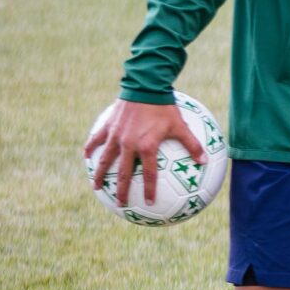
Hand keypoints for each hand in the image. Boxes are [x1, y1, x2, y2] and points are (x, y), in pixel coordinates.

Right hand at [84, 98, 203, 207]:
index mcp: (147, 147)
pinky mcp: (108, 126)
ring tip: (96, 187)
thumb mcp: (181, 126)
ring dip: (100, 174)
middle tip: (120, 203)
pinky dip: (90, 148)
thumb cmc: (165, 107)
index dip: (149, 190)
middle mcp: (129, 145)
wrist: (146, 86)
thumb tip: (204, 161)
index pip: (149, 175)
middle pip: (123, 173)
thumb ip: (192, 144)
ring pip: (105, 160)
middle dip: (121, 190)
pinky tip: (86, 156)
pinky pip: (96, 140)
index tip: (149, 203)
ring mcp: (116, 136)